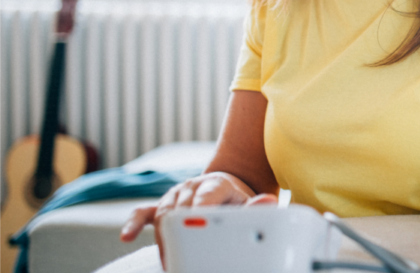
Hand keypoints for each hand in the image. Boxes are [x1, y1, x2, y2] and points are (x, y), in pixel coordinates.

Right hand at [119, 172, 278, 269]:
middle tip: (183, 257)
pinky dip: (134, 223)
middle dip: (181, 232)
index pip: (205, 197)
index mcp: (216, 184)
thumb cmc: (240, 201)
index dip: (200, 213)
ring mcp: (175, 194)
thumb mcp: (252, 203)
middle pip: (180, 206)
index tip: (198, 231)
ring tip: (169, 260)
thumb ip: (258, 206)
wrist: (228, 189)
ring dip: (164, 236)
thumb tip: (268, 202)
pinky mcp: (162, 205)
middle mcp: (193, 186)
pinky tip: (127, 236)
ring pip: (163, 211)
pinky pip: (143, 212)